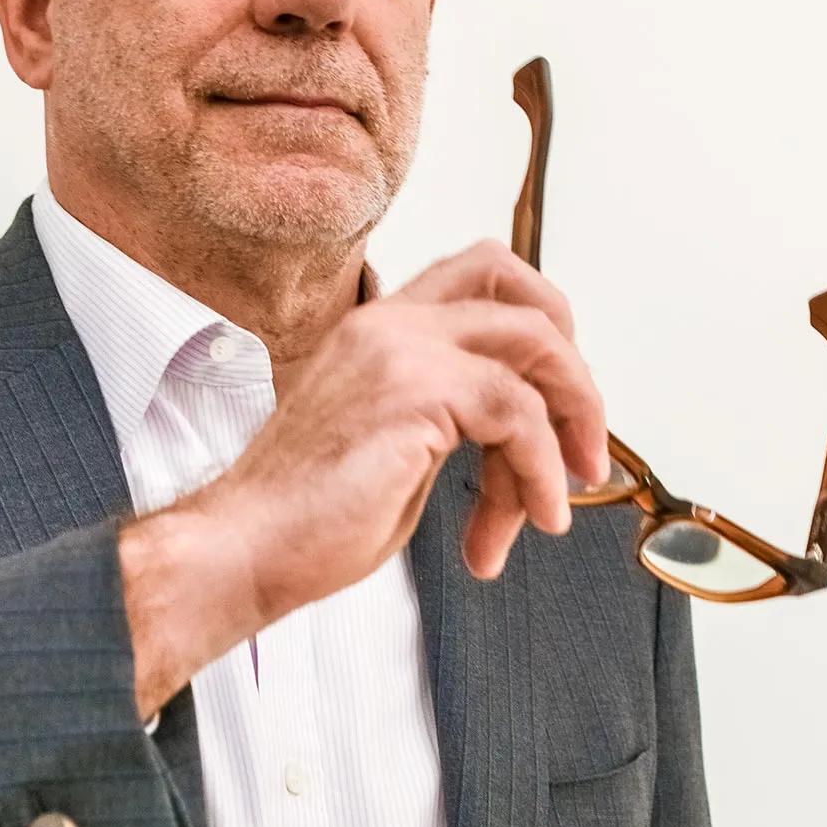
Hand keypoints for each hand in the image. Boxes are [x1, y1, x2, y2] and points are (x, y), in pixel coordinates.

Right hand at [119, 241, 607, 715]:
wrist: (244, 549)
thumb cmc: (305, 520)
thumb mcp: (395, 449)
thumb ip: (451, 420)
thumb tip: (527, 439)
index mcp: (375, 330)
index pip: (480, 277)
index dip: (539, 330)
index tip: (554, 409)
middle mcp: (387, 324)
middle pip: (519, 289)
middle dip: (571, 366)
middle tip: (583, 442)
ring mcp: (400, 350)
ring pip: (535, 349)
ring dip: (567, 431)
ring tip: (554, 505)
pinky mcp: (414, 391)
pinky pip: (520, 413)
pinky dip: (542, 472)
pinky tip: (532, 518)